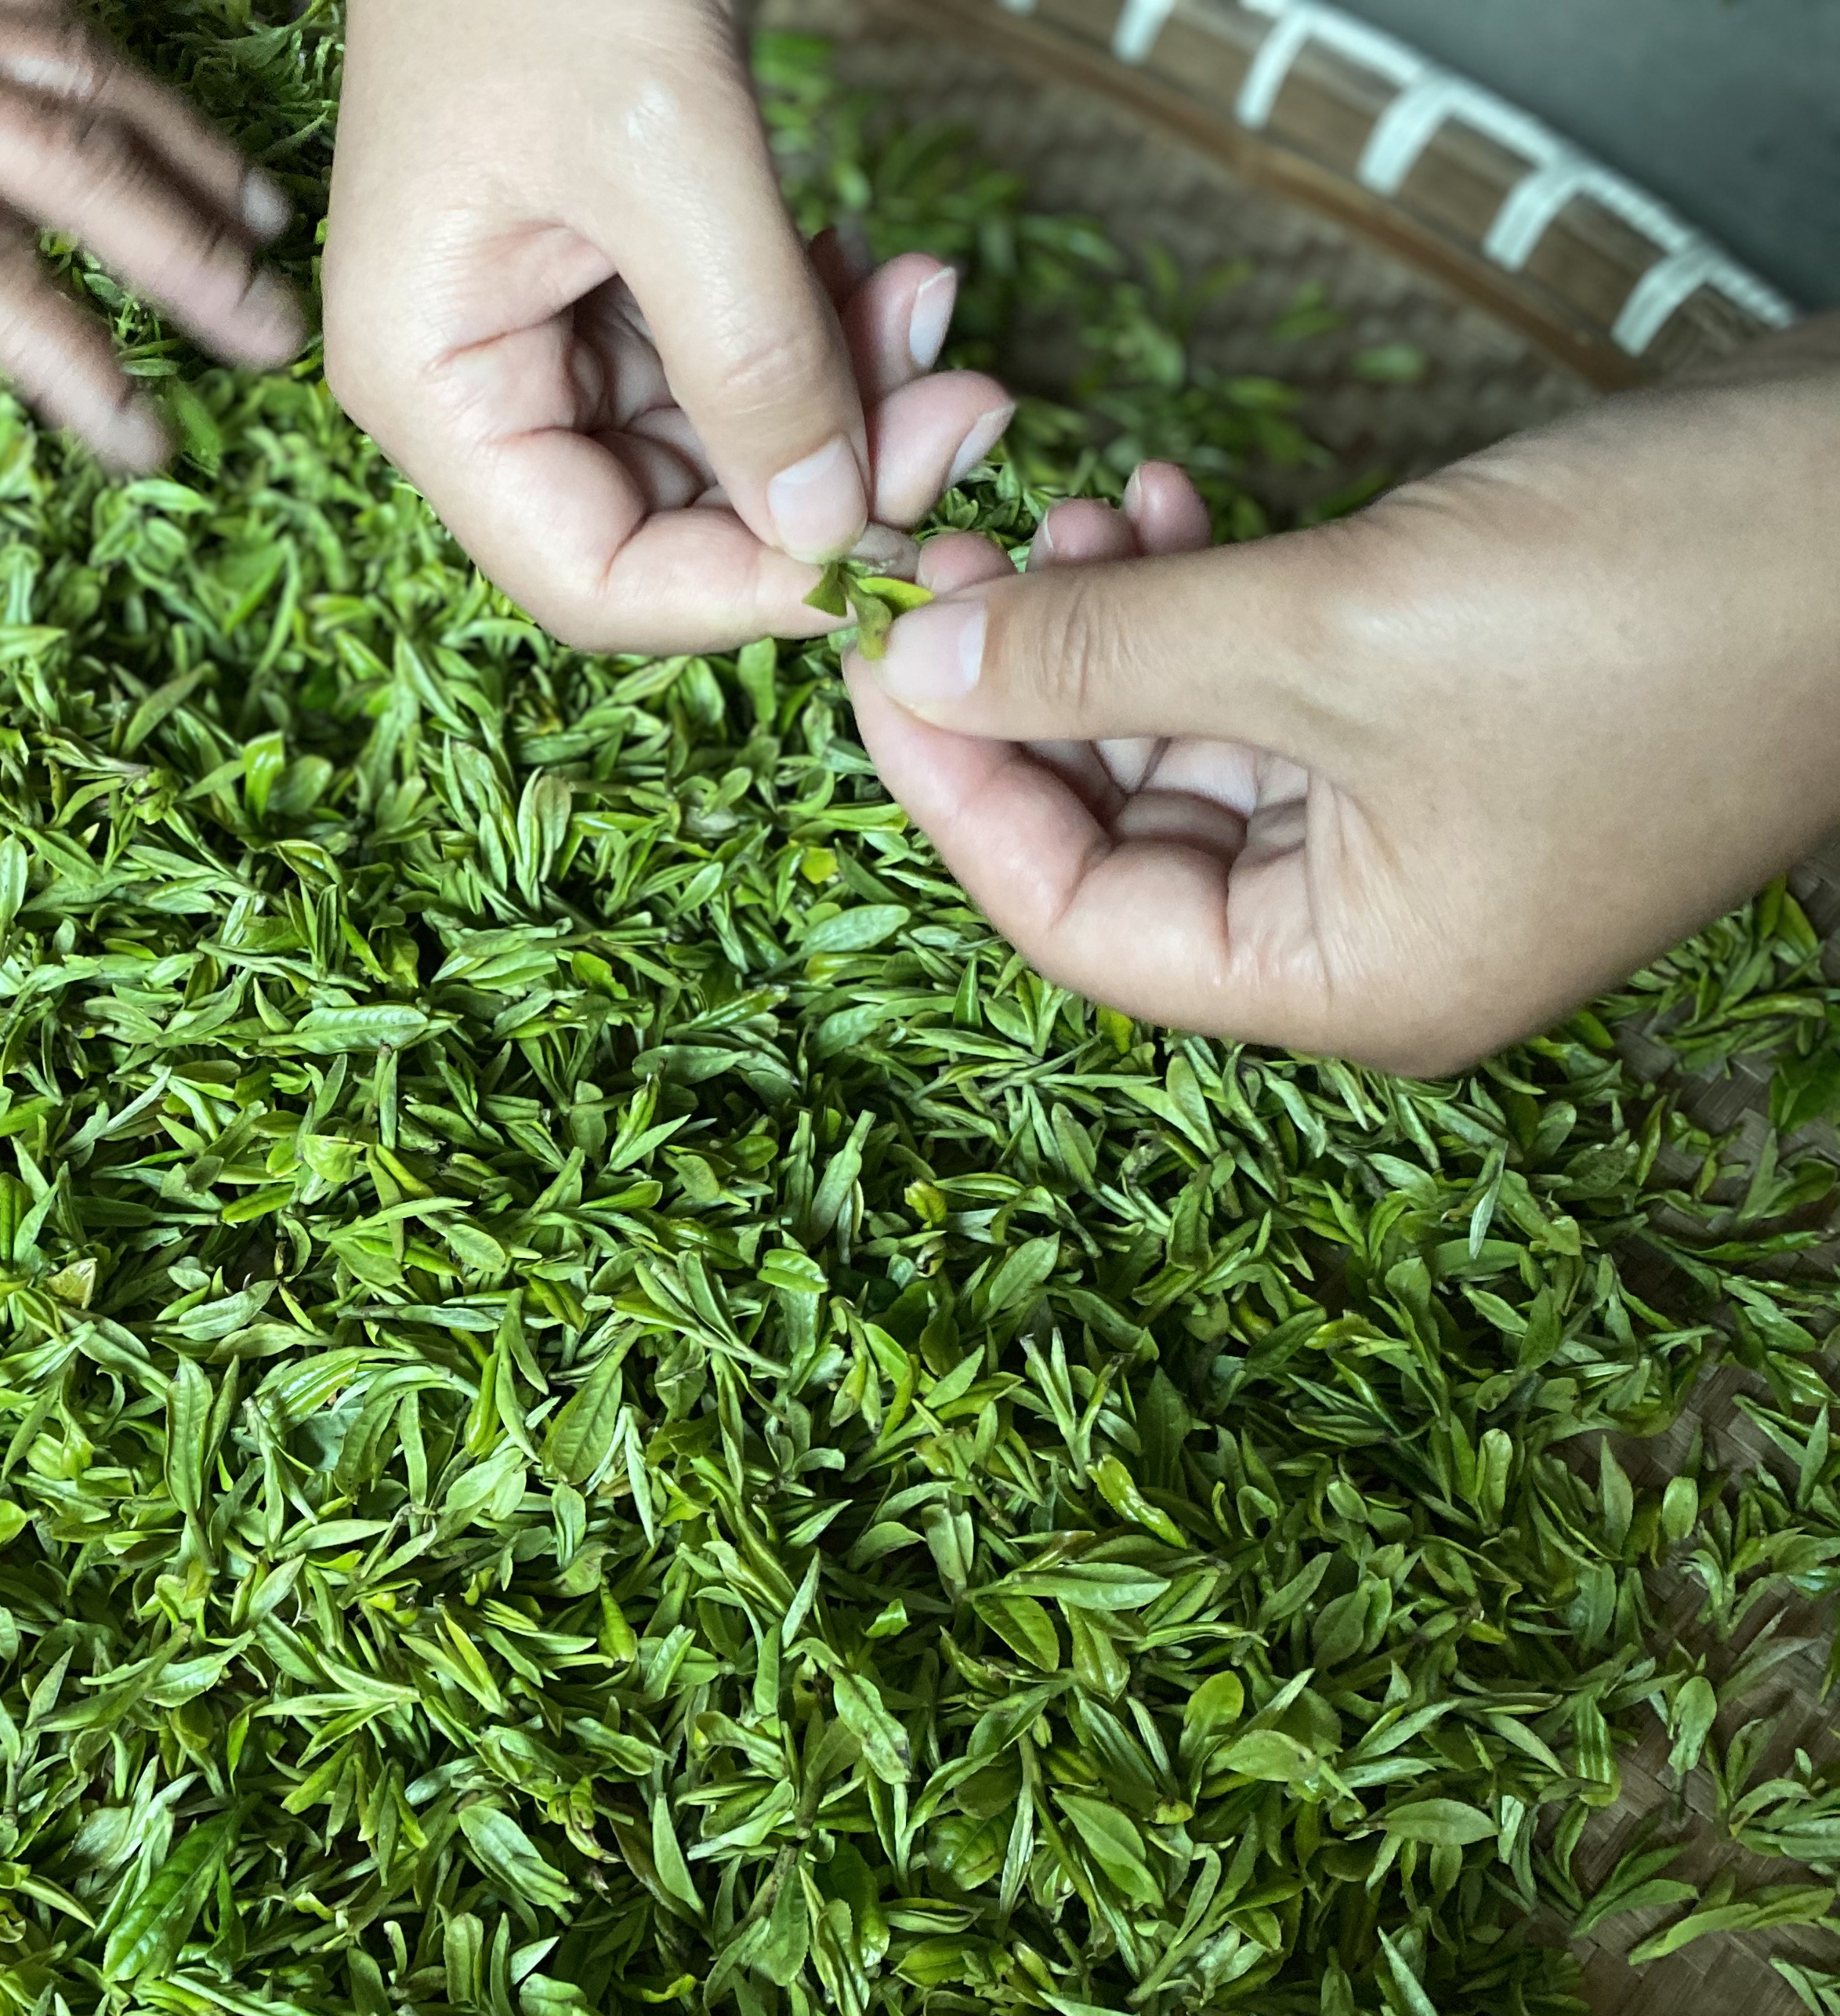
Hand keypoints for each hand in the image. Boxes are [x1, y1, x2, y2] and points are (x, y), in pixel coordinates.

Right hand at [323, 0, 1017, 655]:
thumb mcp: (667, 156)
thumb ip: (751, 353)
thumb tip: (831, 529)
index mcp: (430, 385)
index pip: (590, 577)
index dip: (742, 592)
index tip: (890, 551)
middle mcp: (473, 384)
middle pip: (667, 520)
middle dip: (824, 479)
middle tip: (966, 406)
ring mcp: (542, 331)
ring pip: (720, 445)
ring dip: (846, 398)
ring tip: (935, 308)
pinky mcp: (614, 274)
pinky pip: (733, 359)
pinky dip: (823, 331)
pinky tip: (890, 272)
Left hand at [845, 320, 1839, 1073]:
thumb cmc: (1667, 601)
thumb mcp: (1338, 627)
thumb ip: (1105, 649)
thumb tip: (920, 662)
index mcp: (1358, 984)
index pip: (1077, 926)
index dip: (954, 794)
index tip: (874, 663)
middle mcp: (1376, 939)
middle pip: (1116, 842)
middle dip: (1026, 697)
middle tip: (954, 559)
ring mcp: (1414, 838)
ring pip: (1182, 755)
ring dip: (1105, 633)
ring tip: (1060, 505)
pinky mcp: (1444, 734)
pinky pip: (1263, 699)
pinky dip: (1195, 611)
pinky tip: (1153, 511)